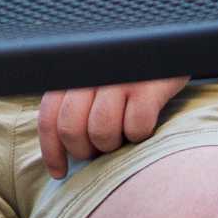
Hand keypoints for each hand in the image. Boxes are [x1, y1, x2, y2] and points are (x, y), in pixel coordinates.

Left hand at [36, 74, 189, 178]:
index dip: (51, 151)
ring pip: (101, 132)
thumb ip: (74, 101)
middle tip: (101, 151)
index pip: (48, 118)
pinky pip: (136, 127)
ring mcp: (119, 77)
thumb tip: (62, 148)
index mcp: (71, 72)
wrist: (169, 44)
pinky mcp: (148, 85)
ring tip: (123, 135)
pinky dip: (140, 135)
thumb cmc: (127, 69)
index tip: (59, 173)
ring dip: (113, 145)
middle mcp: (89, 72)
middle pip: (71, 130)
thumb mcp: (93, 77)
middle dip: (84, 151)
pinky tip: (145, 123)